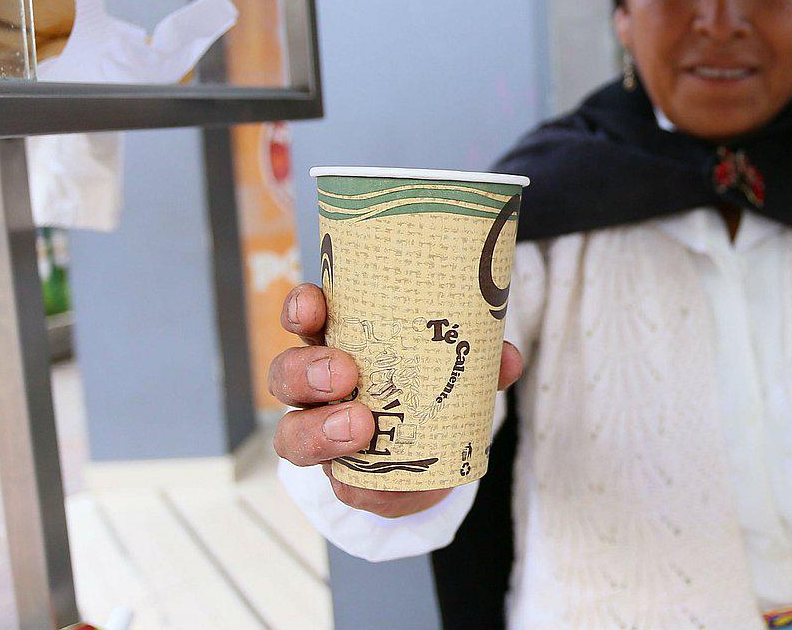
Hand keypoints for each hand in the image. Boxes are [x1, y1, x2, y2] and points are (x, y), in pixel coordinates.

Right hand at [269, 283, 524, 517]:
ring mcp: (322, 436)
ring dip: (319, 430)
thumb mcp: (458, 367)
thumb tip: (506, 358)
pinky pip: (337, 486)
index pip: (306, 319)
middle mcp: (318, 390)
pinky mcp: (342, 480)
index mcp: (340, 345)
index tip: (314, 305)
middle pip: (286, 375)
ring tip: (359, 426)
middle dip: (307, 371)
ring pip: (291, 433)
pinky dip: (356, 485)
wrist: (436, 459)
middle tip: (344, 373)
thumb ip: (481, 361)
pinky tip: (372, 484)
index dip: (302, 310)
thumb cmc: (433, 392)